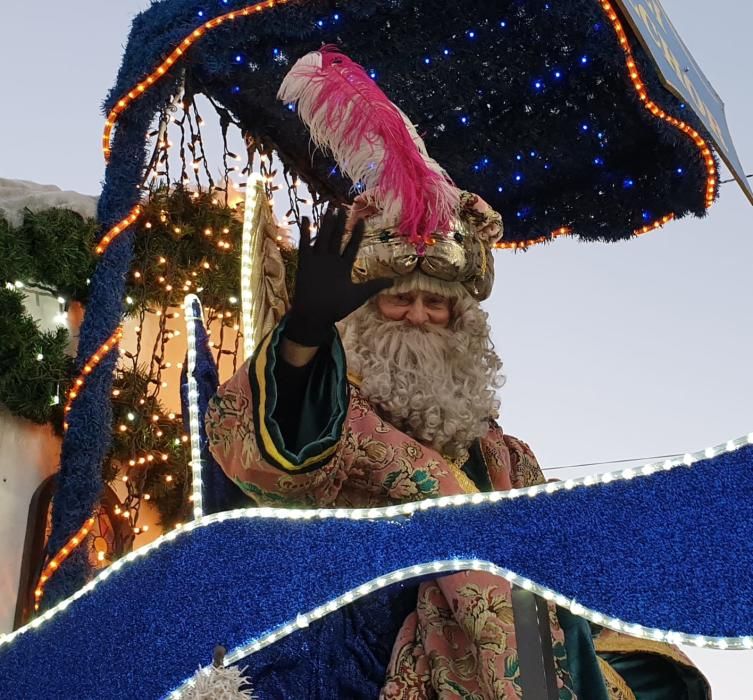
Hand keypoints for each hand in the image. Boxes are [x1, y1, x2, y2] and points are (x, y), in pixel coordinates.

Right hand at [284, 207, 392, 346]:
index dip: (356, 233)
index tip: (361, 220)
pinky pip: (305, 245)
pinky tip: (305, 218)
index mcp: (344, 267)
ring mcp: (318, 261)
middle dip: (339, 223)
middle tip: (341, 207)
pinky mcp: (305, 263)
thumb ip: (374, 286)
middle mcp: (331, 261)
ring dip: (326, 224)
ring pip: (323, 238)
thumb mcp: (359, 295)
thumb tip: (393, 282)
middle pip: (336, 237)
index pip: (352, 246)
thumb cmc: (337, 308)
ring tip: (329, 209)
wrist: (316, 317)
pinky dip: (304, 232)